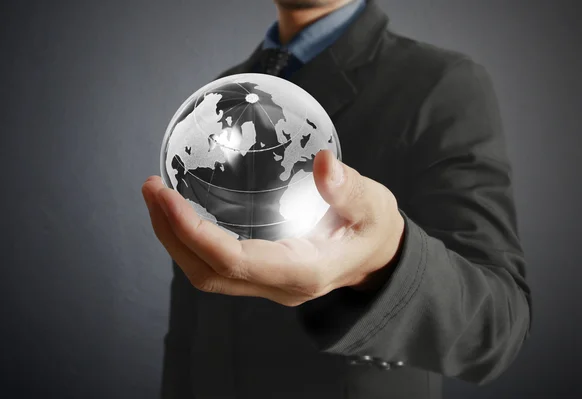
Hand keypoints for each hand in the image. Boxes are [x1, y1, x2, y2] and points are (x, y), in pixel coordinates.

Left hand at [141, 150, 404, 306]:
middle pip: (208, 274)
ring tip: (157, 197)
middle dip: (172, 235)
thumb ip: (350, 189)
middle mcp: (278, 286)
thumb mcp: (374, 206)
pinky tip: (182, 210)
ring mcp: (267, 284)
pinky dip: (191, 239)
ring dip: (175, 238)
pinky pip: (215, 264)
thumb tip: (323, 161)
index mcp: (302, 272)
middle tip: (151, 189)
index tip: (167, 197)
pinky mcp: (261, 274)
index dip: (195, 233)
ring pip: (206, 274)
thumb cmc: (373, 229)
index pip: (234, 261)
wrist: (376, 257)